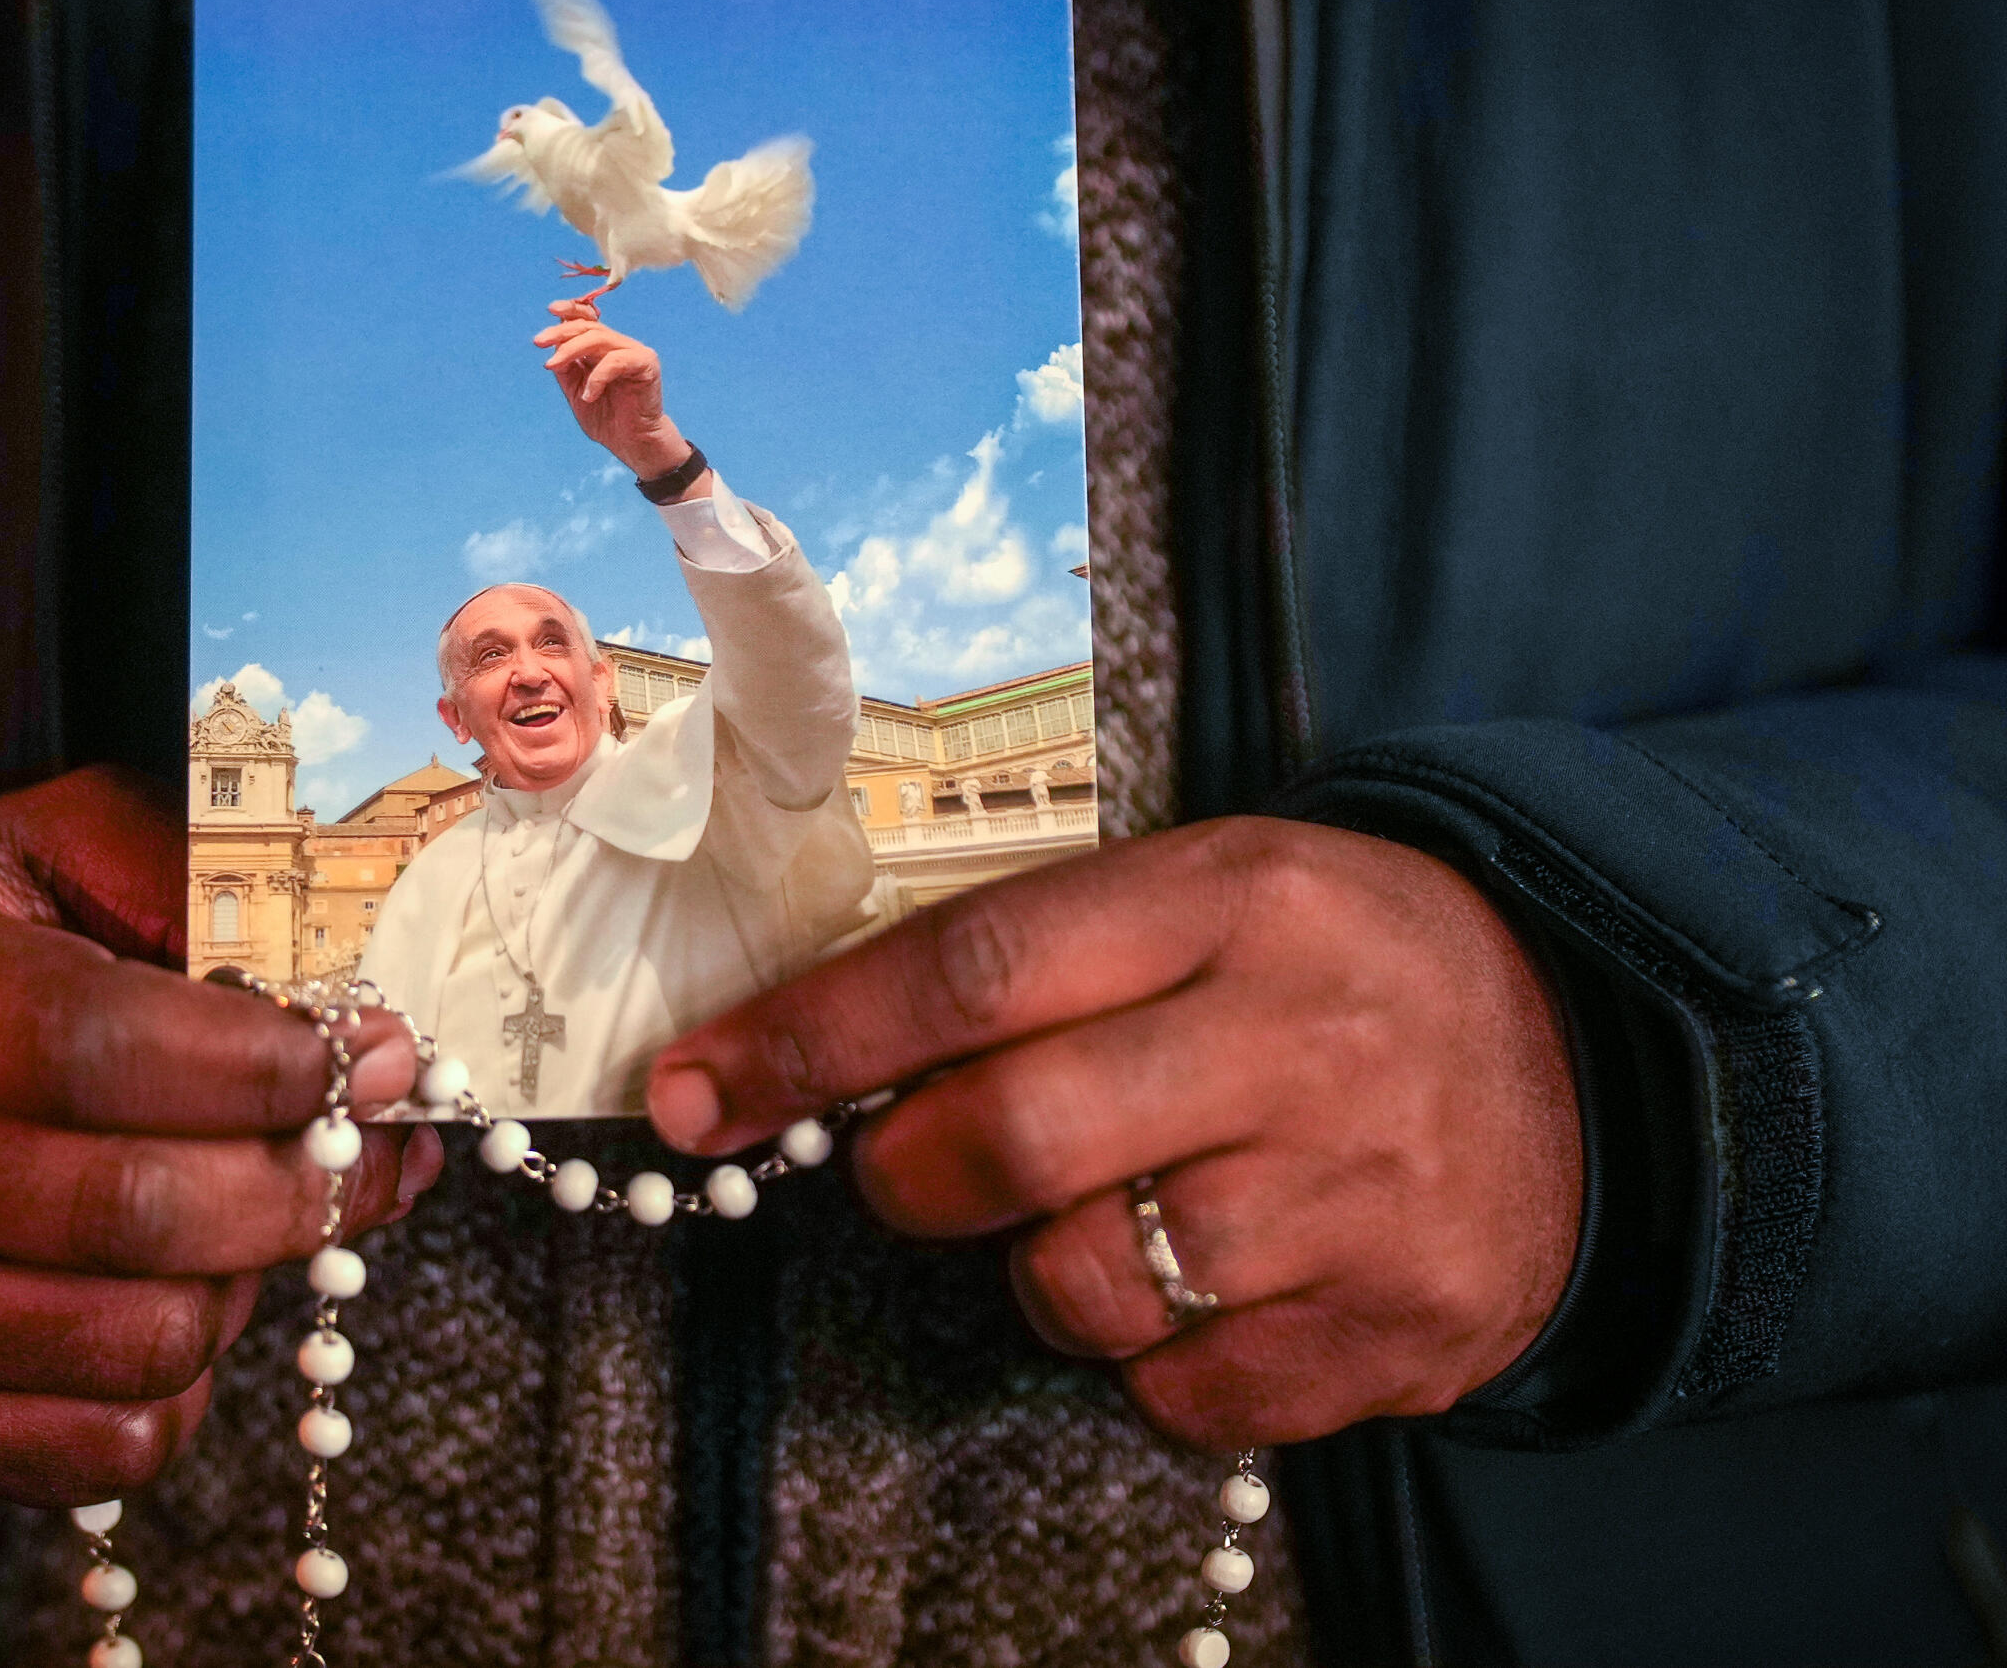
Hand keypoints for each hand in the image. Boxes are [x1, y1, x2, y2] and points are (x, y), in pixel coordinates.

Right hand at [0, 765, 441, 1504]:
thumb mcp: (36, 849)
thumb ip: (183, 882)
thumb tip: (347, 1008)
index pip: (91, 1048)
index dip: (260, 1064)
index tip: (368, 1055)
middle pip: (134, 1210)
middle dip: (302, 1179)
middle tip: (370, 1139)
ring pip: (143, 1342)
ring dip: (248, 1279)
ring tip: (252, 1208)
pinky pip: (108, 1447)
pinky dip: (187, 1381)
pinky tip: (182, 1291)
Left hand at [533, 299, 694, 483]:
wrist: (630, 443)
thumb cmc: (605, 418)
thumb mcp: (576, 391)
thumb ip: (566, 368)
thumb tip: (552, 346)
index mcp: (602, 348)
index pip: (587, 319)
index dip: (570, 309)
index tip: (551, 310)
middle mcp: (618, 345)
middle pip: (588, 327)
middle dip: (560, 332)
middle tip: (539, 342)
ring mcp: (634, 352)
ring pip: (599, 338)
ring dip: (571, 349)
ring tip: (553, 366)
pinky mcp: (647, 363)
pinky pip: (617, 360)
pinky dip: (598, 376)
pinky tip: (589, 395)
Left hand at [643, 816, 1579, 1448]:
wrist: (1597, 1058)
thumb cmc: (1341, 965)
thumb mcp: (1214, 892)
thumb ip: (1040, 956)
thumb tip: (816, 1052)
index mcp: (1231, 899)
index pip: (973, 966)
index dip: (806, 1041)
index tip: (686, 1095)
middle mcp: (1297, 1040)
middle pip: (1012, 1141)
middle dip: (911, 1175)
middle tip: (912, 1167)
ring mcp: (1357, 1197)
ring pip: (1085, 1285)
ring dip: (1042, 1271)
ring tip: (1116, 1212)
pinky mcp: (1399, 1329)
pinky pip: (1183, 1392)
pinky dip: (1153, 1359)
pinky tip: (1211, 1283)